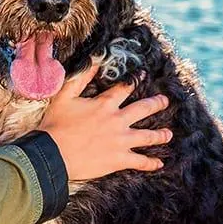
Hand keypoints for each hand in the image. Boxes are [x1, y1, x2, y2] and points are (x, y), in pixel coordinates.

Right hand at [39, 64, 170, 181]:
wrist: (53, 155)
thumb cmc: (56, 125)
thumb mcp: (65, 96)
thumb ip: (81, 78)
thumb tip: (94, 60)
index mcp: (105, 104)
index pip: (125, 88)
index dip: (135, 80)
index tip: (143, 75)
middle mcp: (117, 121)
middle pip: (144, 109)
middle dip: (157, 103)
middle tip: (166, 101)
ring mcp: (121, 141)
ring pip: (147, 136)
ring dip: (160, 135)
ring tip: (169, 134)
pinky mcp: (119, 159)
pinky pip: (140, 161)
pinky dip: (150, 163)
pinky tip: (159, 163)